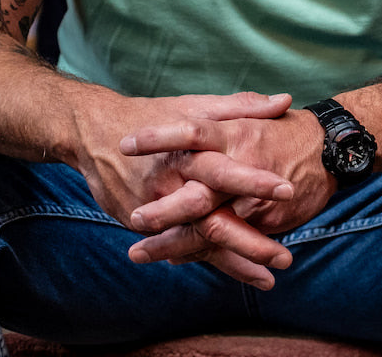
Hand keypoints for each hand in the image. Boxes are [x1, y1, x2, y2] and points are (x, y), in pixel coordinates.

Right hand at [69, 91, 298, 288]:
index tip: (288, 192)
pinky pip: (182, 247)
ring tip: (268, 279)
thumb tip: (286, 101)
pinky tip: (242, 275)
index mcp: (189, 152)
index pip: (224, 170)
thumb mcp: (198, 106)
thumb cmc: (154, 114)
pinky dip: (209, 261)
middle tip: (283, 259)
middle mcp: (172, 184)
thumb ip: (243, 107)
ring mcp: (156, 208)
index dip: (254, 181)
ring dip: (234, 262)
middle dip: (248, 241)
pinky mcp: (144, 224)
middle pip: (212, 219)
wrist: (94, 133)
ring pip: (199, 242)